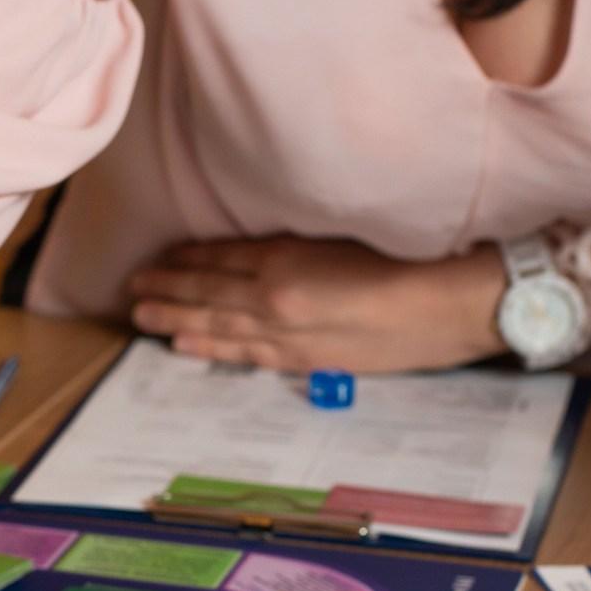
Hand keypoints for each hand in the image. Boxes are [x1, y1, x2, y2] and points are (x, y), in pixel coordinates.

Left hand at [129, 235, 508, 373]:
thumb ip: (301, 242)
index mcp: (288, 258)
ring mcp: (290, 334)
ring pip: (219, 325)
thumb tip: (264, 249)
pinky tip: (184, 347)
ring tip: (143, 316)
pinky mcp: (310, 359)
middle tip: (132, 287)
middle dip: (168, 290)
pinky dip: (212, 348)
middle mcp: (277, 298)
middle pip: (209, 293)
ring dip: (178, 320)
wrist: (457, 304)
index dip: (186, 258)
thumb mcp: (349, 231)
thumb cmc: (416, 256)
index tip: (158, 256)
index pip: (222, 258)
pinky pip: (248, 354)